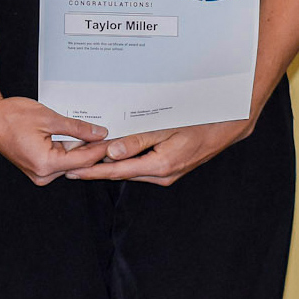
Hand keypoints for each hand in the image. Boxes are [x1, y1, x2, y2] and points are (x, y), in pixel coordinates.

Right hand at [0, 94, 109, 184]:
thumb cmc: (12, 116)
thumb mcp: (49, 117)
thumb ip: (77, 128)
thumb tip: (100, 133)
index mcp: (45, 164)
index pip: (83, 160)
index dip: (102, 149)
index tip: (118, 140)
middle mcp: (42, 175)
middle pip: (78, 163)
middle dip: (94, 148)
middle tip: (113, 135)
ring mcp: (39, 174)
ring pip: (70, 162)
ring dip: (81, 148)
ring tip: (98, 133)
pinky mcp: (37, 169)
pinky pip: (59, 160)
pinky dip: (69, 149)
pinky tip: (79, 136)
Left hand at [64, 118, 255, 185]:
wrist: (227, 127)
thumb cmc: (199, 122)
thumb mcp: (167, 128)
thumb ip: (139, 141)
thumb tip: (113, 153)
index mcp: (159, 167)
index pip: (117, 171)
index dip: (92, 171)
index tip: (72, 170)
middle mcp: (161, 175)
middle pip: (120, 173)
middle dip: (95, 169)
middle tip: (71, 162)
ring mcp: (166, 174)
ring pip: (130, 170)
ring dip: (108, 166)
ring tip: (85, 158)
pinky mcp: (169, 168)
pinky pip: (141, 167)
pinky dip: (124, 162)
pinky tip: (113, 154)